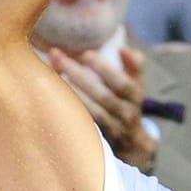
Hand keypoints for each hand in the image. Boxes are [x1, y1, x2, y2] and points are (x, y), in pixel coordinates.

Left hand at [49, 46, 157, 168]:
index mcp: (135, 96)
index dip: (105, 69)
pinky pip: (84, 125)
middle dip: (80, 76)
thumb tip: (123, 48)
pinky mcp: (100, 138)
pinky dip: (71, 112)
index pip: (122, 82)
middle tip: (60, 59)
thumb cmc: (128, 104)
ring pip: (93, 112)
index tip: (85, 54)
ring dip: (73, 94)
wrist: (132, 142)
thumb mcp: (137, 84)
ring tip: (54, 77)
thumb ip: (133, 64)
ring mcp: (113, 128)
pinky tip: (54, 99)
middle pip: (103, 96)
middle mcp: (126, 113)